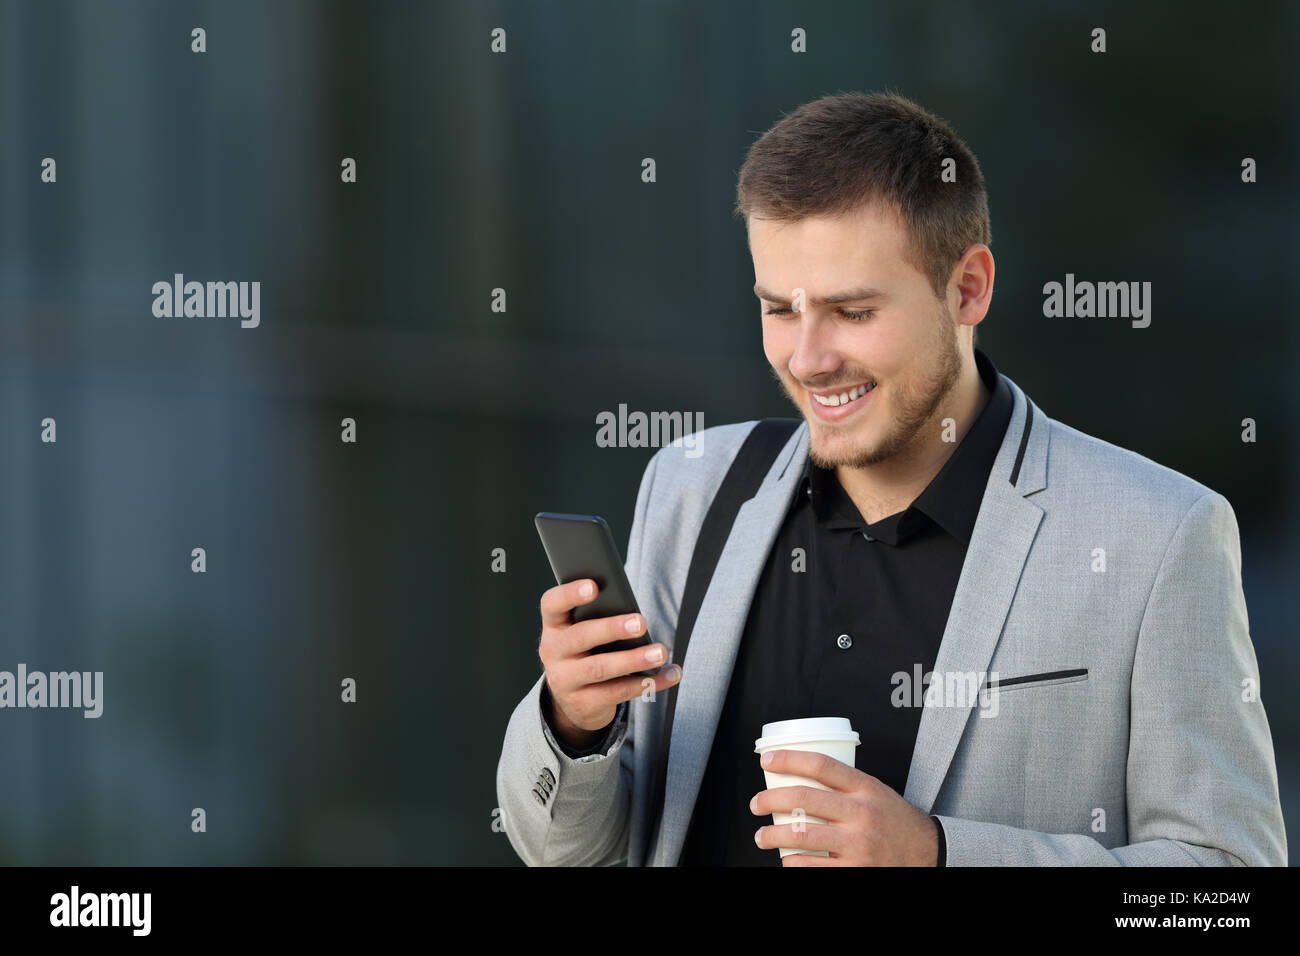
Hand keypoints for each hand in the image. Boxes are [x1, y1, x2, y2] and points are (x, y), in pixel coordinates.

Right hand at [538, 578, 681, 749]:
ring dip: (634, 660)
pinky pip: (618, 692)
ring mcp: (564, 680)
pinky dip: (648, 683)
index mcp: (554, 626)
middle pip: (580, 636)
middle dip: (612, 628)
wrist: (574, 701)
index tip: (594, 586)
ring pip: (600, 668)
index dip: (570, 593)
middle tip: (640, 623)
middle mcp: (552, 652)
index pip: (552, 604)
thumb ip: (597, 618)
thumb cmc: (586, 652)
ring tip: (659, 652)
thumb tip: (634, 615)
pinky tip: (669, 674)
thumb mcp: (582, 634)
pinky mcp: (583, 703)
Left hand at [749, 749, 938, 865]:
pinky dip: (792, 863)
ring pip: (801, 834)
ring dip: (772, 835)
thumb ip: (844, 784)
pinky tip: (786, 859)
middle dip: (769, 800)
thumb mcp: (875, 791)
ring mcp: (859, 844)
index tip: (766, 760)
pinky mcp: (856, 870)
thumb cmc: (892, 819)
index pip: (820, 764)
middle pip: (803, 798)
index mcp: (865, 787)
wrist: (926, 852)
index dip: (788, 759)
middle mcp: (862, 813)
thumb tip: (796, 776)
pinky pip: (813, 866)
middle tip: (756, 804)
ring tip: (761, 836)